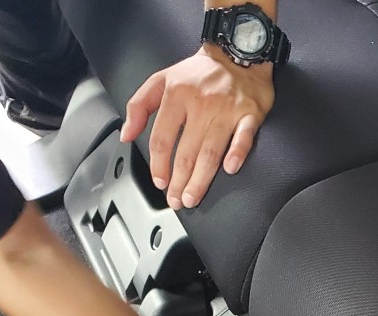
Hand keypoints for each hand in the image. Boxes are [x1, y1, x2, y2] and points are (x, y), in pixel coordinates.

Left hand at [120, 46, 273, 210]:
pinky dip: (238, 153)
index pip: (162, 138)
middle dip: (179, 181)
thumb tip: (126, 135)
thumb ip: (139, 106)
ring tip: (193, 197)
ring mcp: (226, 109)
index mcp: (176, 95)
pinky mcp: (250, 113)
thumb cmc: (199, 72)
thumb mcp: (160, 80)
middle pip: (186, 151)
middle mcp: (201, 103)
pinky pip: (244, 137)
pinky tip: (230, 169)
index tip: (160, 182)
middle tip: (177, 200)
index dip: (158, 164)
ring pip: (211, 151)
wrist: (237, 53)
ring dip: (201, 178)